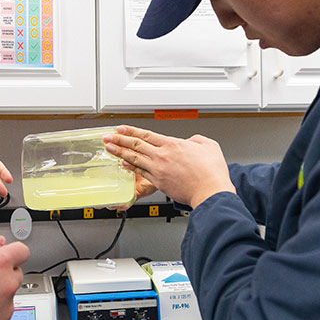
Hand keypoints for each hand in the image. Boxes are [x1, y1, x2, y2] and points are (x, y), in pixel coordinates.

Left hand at [103, 125, 234, 207]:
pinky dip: (130, 167)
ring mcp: (159, 170)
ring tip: (109, 148)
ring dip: (119, 152)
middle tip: (107, 137)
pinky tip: (122, 164)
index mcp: (173, 145)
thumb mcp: (208, 146)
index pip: (146, 135)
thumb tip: (191, 141)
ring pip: (134, 158)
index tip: (121, 129)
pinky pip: (140, 172)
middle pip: (136, 145)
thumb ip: (196, 141)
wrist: (210, 191)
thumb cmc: (211, 172)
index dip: (131, 131)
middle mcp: (162, 156)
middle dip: (119, 140)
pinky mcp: (159, 183)